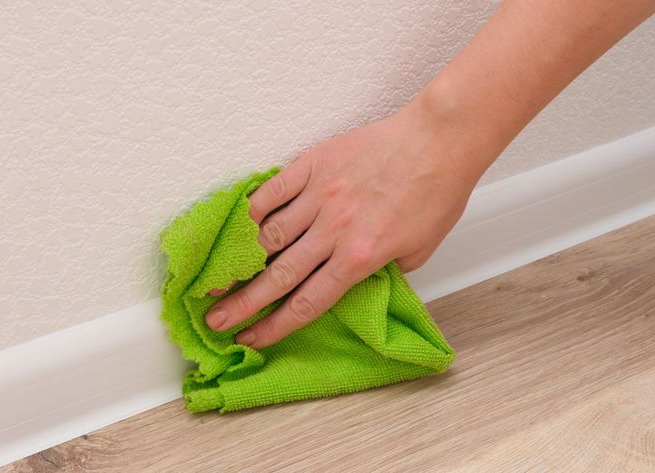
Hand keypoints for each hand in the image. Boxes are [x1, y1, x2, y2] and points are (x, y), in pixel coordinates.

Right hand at [205, 93, 484, 348]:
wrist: (439, 140)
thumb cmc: (436, 195)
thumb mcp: (418, 251)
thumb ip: (381, 271)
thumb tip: (353, 278)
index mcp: (360, 258)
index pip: (308, 301)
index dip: (276, 325)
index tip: (252, 338)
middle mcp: (334, 231)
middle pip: (279, 275)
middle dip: (244, 303)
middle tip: (216, 319)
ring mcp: (321, 195)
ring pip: (269, 234)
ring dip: (238, 260)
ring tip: (214, 278)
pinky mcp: (314, 164)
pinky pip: (273, 190)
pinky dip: (252, 210)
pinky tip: (236, 227)